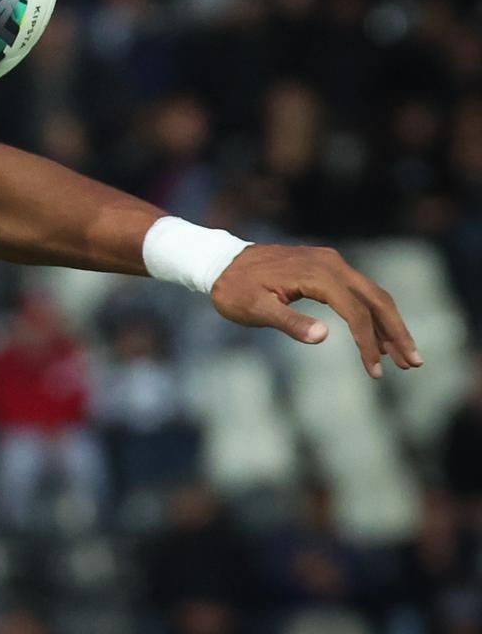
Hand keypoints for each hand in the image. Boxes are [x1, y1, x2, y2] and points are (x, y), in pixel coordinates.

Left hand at [209, 243, 422, 377]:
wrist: (220, 262)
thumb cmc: (233, 289)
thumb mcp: (254, 309)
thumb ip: (288, 322)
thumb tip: (323, 336)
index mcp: (317, 274)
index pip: (355, 311)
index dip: (368, 342)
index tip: (375, 371)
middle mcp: (331, 263)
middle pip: (377, 299)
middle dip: (396, 332)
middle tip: (413, 363)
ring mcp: (330, 262)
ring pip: (372, 295)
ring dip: (389, 325)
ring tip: (404, 357)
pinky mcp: (326, 267)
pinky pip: (358, 291)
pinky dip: (372, 314)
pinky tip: (378, 339)